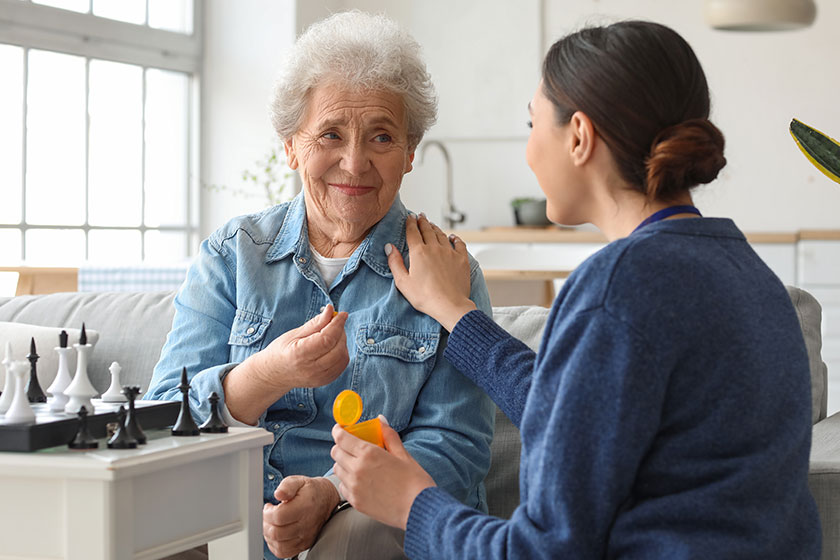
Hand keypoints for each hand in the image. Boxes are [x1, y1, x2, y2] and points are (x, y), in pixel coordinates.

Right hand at [226, 305, 349, 422]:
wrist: (275, 374)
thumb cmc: (282, 351)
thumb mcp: (295, 333)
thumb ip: (315, 323)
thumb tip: (331, 310)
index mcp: (299, 355)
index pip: (327, 339)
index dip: (337, 325)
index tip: (342, 314)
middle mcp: (311, 369)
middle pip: (338, 348)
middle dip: (340, 332)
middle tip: (334, 323)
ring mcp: (319, 378)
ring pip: (343, 357)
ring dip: (342, 342)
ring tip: (331, 335)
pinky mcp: (325, 381)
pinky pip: (342, 365)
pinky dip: (342, 352)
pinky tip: (333, 346)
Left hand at [263, 475, 339, 558]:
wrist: (326, 500)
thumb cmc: (311, 491)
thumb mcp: (298, 481)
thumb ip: (287, 486)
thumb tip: (278, 494)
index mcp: (305, 507)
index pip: (279, 517)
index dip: (267, 512)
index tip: (269, 507)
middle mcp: (306, 525)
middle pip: (276, 533)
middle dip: (266, 523)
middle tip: (268, 515)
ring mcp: (305, 537)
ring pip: (278, 545)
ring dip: (269, 535)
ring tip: (271, 524)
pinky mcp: (303, 545)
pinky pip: (283, 552)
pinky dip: (275, 545)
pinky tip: (275, 534)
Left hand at [331, 416, 435, 529]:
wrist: (419, 509)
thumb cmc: (414, 481)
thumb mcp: (403, 454)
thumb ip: (388, 436)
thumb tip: (381, 420)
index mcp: (369, 453)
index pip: (342, 438)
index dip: (338, 431)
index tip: (339, 429)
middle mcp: (357, 469)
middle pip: (336, 452)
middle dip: (341, 446)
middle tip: (351, 446)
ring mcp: (354, 487)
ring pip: (337, 469)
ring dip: (343, 464)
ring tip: (357, 464)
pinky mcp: (355, 502)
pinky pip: (342, 487)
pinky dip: (347, 481)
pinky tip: (360, 481)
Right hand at [386, 214, 476, 330]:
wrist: (449, 305)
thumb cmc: (425, 297)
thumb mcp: (403, 282)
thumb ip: (395, 263)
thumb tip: (389, 247)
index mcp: (419, 252)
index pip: (413, 232)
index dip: (410, 223)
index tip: (410, 217)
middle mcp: (434, 248)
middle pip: (427, 230)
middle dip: (423, 222)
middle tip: (420, 216)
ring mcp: (449, 252)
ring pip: (441, 235)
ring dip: (436, 228)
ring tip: (432, 224)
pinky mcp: (461, 259)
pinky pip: (459, 244)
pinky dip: (455, 238)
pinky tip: (452, 237)